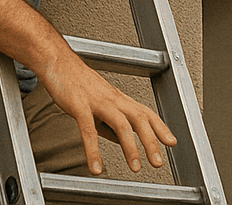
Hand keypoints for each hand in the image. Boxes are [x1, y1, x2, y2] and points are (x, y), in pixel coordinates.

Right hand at [38, 51, 177, 174]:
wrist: (59, 64)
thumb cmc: (80, 84)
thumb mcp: (101, 104)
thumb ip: (110, 123)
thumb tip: (122, 141)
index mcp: (120, 99)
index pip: (146, 113)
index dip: (161, 127)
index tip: (172, 142)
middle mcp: (114, 99)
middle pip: (139, 119)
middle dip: (151, 142)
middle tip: (158, 163)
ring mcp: (98, 102)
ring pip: (121, 125)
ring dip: (130, 148)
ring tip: (135, 168)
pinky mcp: (79, 106)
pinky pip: (88, 131)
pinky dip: (94, 151)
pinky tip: (96, 168)